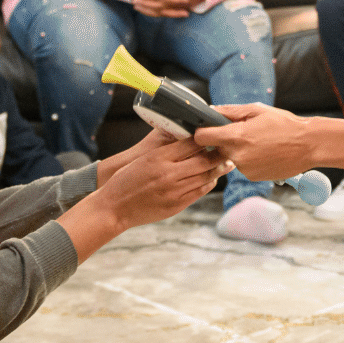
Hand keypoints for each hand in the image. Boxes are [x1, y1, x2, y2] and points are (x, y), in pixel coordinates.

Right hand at [61, 136, 232, 260]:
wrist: (114, 208)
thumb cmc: (126, 180)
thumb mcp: (143, 158)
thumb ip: (165, 151)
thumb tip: (188, 141)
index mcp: (159, 158)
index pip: (190, 144)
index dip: (206, 138)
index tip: (215, 134)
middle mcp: (168, 174)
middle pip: (203, 161)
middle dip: (219, 154)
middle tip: (229, 148)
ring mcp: (174, 191)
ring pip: (204, 177)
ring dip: (218, 170)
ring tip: (227, 163)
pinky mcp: (176, 206)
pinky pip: (199, 192)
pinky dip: (208, 184)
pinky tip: (212, 179)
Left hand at [192, 103, 314, 182]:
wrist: (308, 145)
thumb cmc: (285, 124)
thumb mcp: (257, 111)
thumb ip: (230, 111)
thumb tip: (211, 110)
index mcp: (236, 136)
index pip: (201, 137)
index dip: (202, 131)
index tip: (207, 128)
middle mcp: (237, 155)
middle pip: (216, 147)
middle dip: (224, 140)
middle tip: (244, 132)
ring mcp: (245, 169)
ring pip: (230, 157)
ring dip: (238, 150)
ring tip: (259, 142)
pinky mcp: (252, 177)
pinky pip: (242, 166)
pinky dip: (249, 160)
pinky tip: (264, 152)